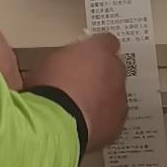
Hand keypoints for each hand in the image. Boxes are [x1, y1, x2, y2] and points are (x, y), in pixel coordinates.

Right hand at [24, 33, 127, 151]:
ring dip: (104, 98)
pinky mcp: (117, 123)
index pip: (107, 41)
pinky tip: (86, 125)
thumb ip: (63, 59)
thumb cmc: (47, 87)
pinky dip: (103, 120)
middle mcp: (115, 71)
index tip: (85, 57)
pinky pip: (113, 118)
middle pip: (114, 68)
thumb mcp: (47, 62)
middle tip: (81, 84)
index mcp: (98, 50)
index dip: (96, 50)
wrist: (56, 122)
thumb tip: (61, 64)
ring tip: (81, 108)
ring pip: (116, 95)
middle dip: (101, 75)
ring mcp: (120, 98)